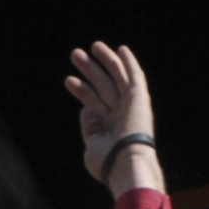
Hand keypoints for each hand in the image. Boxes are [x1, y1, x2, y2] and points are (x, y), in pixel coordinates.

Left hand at [66, 41, 155, 186]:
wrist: (125, 163)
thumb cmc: (107, 162)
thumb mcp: (92, 145)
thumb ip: (89, 126)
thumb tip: (87, 108)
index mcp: (109, 127)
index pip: (93, 101)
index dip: (81, 89)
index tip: (69, 80)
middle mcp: (120, 114)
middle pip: (102, 85)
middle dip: (89, 70)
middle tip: (75, 54)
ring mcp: (131, 106)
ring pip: (117, 77)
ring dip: (105, 61)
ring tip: (92, 46)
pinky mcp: (140, 99)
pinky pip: (135, 76)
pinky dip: (129, 63)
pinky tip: (121, 50)